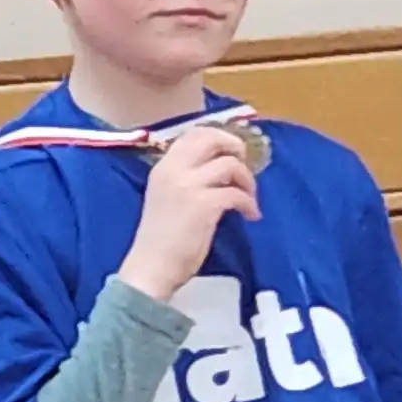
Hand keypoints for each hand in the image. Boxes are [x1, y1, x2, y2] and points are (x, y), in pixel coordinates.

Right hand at [120, 124, 262, 299]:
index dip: (219, 137)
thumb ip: (185, 179)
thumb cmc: (160, 239)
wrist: (151, 267)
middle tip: (245, 165)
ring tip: (249, 198)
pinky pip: (236, 193)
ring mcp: (188, 186)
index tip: (231, 152)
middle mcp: (173, 170)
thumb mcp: (167, 198)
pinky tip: (250, 215)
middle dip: (235, 147)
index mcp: (163, 168)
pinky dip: (249, 203)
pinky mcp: (204, 205)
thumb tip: (220, 170)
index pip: (193, 134)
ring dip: (247, 180)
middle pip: (212, 139)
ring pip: (230, 164)